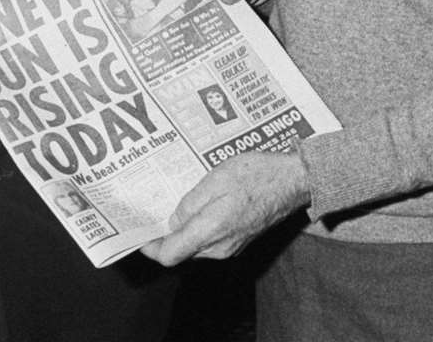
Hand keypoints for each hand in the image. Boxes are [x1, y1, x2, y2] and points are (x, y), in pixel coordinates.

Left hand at [139, 150, 309, 264]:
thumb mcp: (216, 180)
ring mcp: (231, 246)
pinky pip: (210, 239)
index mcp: (210, 232)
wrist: (293, 180)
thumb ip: (190, 204)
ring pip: (195, 245)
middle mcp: (219, 247)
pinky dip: (199, 226)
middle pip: (181, 251)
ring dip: (182, 229)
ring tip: (175, 202)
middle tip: (153, 211)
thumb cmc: (256, 175)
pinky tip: (199, 204)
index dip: (149, 247)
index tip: (139, 232)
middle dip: (164, 235)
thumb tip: (173, 220)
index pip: (169, 255)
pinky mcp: (239, 239)